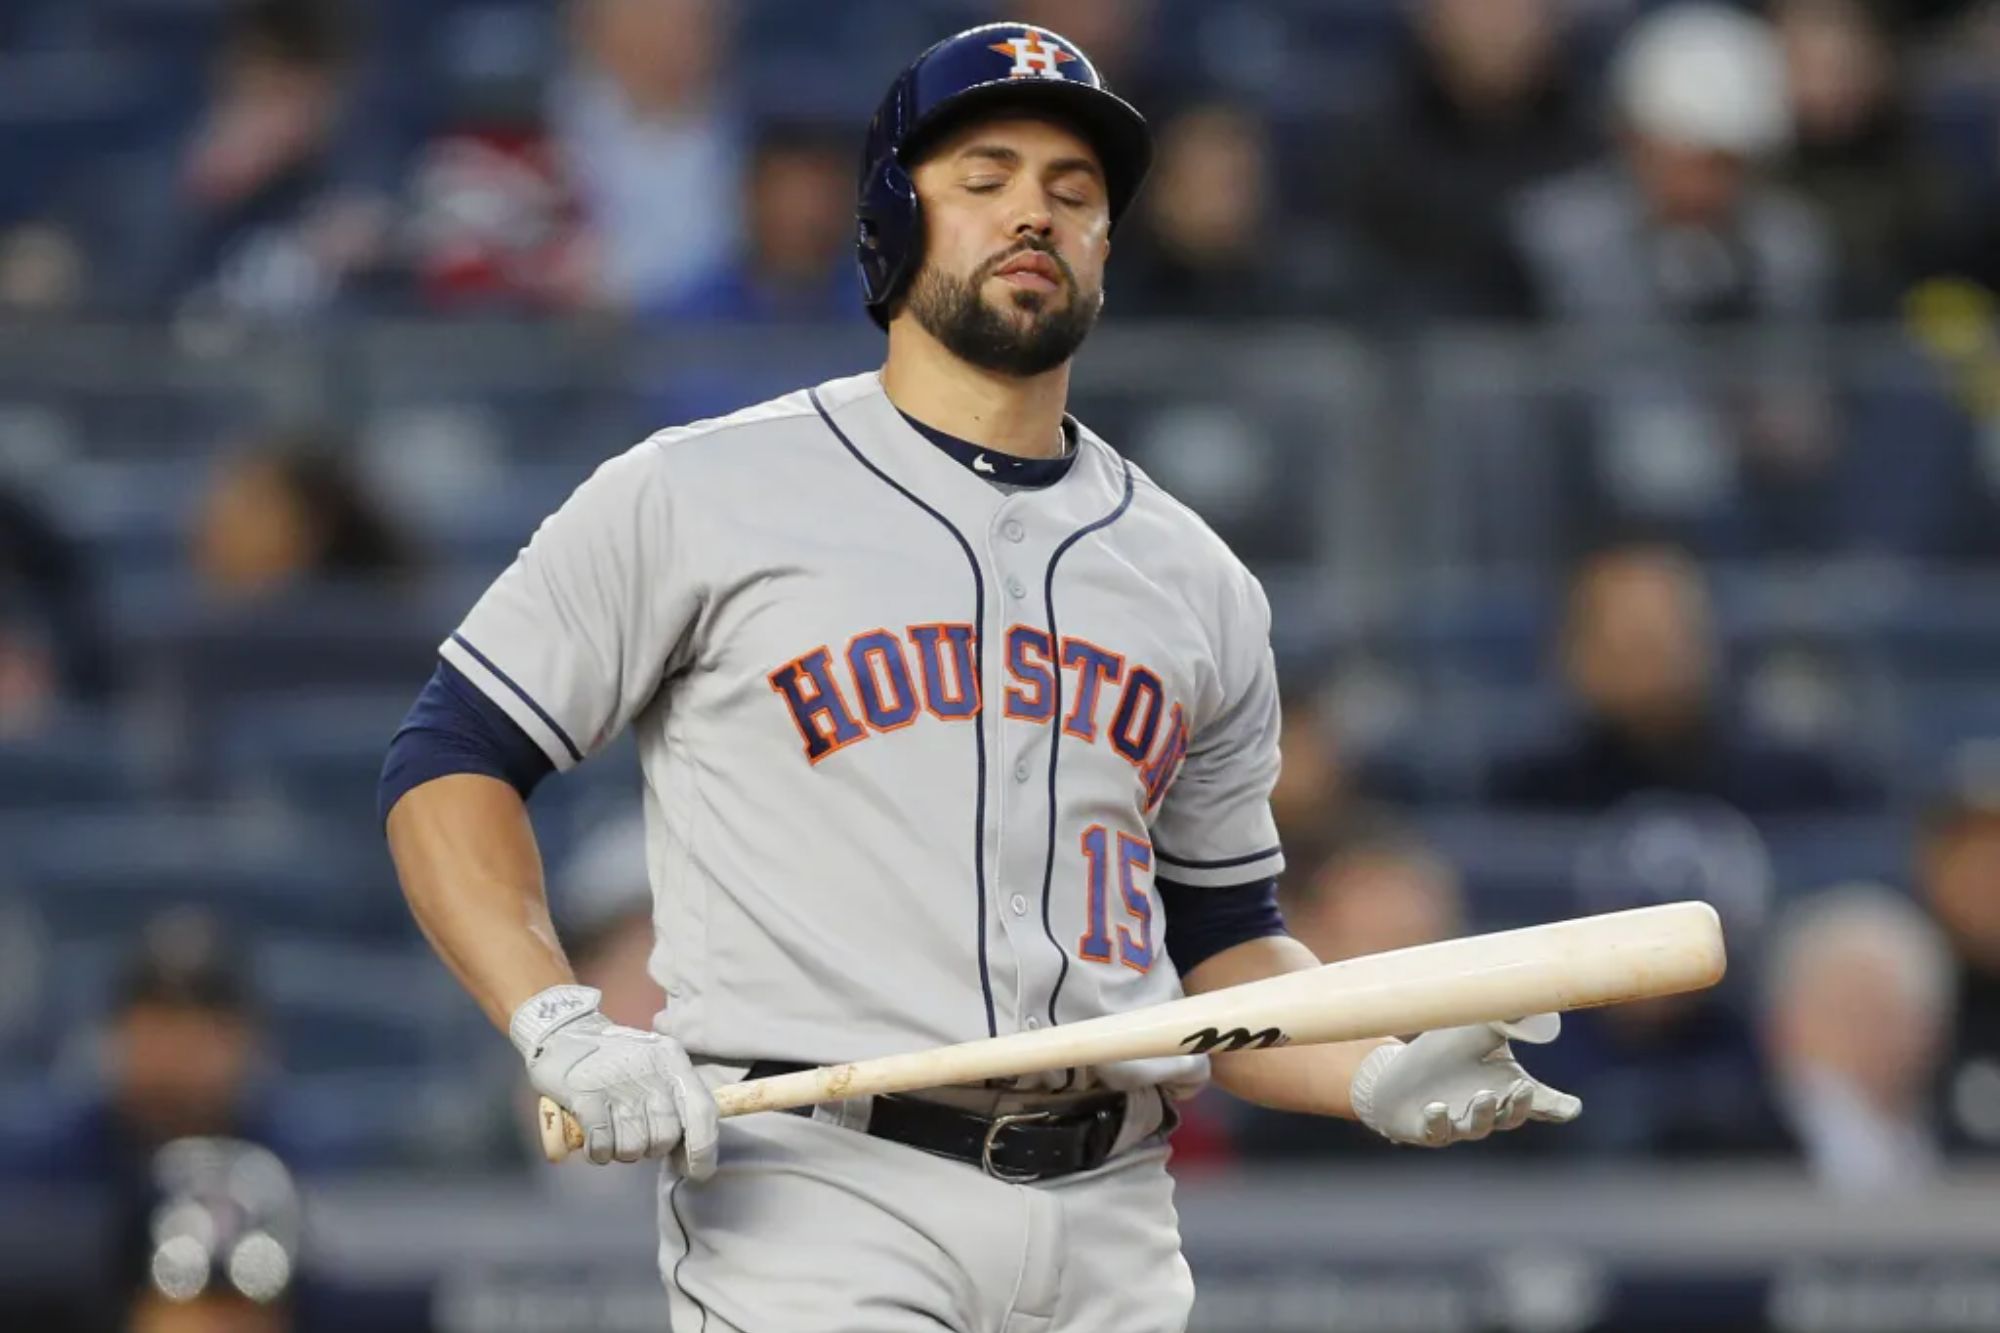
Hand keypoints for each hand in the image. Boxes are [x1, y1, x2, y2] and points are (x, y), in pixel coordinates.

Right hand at [510, 984, 718, 1172]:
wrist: (564, 1033)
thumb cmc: (615, 1058)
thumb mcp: (655, 1064)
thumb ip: (675, 1101)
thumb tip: (690, 1154)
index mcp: (673, 1060)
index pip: (702, 1112)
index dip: (703, 1150)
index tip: (696, 1172)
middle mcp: (651, 1071)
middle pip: (665, 1137)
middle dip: (649, 1147)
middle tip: (631, 1133)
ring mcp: (618, 1083)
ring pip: (633, 1147)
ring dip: (620, 1150)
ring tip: (610, 1131)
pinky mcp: (585, 1095)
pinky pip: (602, 1145)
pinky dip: (597, 1152)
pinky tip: (593, 1140)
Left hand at [1349, 1014, 1580, 1147]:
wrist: (1397, 1077)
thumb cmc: (1444, 1054)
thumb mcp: (1475, 1031)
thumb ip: (1505, 1020)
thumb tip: (1531, 1006)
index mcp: (1505, 1089)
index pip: (1539, 1103)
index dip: (1556, 1107)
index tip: (1571, 1108)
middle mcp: (1487, 1111)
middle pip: (1510, 1116)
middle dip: (1519, 1105)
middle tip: (1523, 1089)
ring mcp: (1458, 1123)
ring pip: (1476, 1126)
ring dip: (1481, 1113)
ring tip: (1483, 1096)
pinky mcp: (1428, 1128)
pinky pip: (1436, 1130)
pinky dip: (1437, 1121)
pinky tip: (1436, 1107)